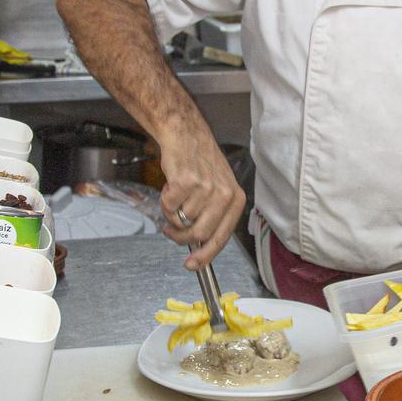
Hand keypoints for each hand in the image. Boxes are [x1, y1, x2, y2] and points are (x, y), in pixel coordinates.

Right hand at [158, 133, 245, 269]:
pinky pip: (169, 207)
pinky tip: (170, 187)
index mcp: (236, 200)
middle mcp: (224, 195)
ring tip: (175, 195)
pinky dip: (164, 201)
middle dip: (180, 237)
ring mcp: (205, 188)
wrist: (186, 135)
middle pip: (199, 234)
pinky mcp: (186, 182)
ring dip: (172, 213)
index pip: (221, 237)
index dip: (206, 255)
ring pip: (181, 220)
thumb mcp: (218, 189)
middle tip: (171, 230)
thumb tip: (200, 247)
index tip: (192, 265)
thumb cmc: (201, 163)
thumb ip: (213, 217)